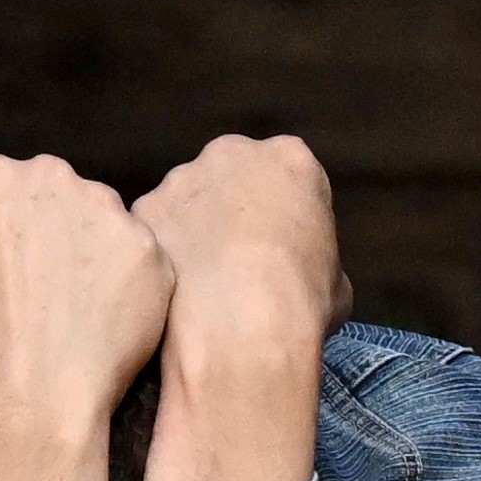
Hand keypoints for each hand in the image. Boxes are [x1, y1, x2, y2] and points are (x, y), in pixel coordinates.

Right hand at [0, 149, 171, 443]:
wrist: (34, 389)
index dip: (5, 229)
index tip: (10, 261)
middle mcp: (51, 176)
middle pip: (56, 194)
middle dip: (55, 228)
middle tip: (51, 282)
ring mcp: (107, 208)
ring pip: (104, 221)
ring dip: (97, 251)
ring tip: (86, 306)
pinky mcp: (148, 245)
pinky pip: (141, 260)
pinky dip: (132, 284)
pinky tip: (115, 320)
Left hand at [128, 131, 339, 365]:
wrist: (242, 327)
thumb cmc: (303, 300)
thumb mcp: (336, 281)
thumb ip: (313, 259)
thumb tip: (306, 279)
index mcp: (289, 159)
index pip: (288, 175)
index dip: (284, 215)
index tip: (281, 249)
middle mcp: (230, 154)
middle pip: (230, 178)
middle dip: (232, 210)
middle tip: (237, 261)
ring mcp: (181, 179)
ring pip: (186, 202)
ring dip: (192, 231)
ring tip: (201, 283)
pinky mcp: (145, 211)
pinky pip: (155, 231)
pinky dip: (162, 255)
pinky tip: (174, 291)